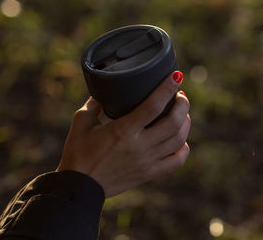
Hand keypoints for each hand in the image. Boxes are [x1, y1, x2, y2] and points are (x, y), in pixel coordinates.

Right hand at [56, 71, 190, 196]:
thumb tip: (105, 91)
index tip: (177, 76)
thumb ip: (94, 103)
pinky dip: (183, 149)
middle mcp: (139, 146)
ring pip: (179, 140)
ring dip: (185, 123)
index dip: (167, 88)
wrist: (79, 187)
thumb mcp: (81, 121)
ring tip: (182, 113)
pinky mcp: (148, 174)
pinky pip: (176, 162)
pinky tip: (181, 140)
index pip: (153, 106)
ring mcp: (146, 162)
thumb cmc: (77, 152)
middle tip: (180, 95)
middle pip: (173, 122)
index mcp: (122, 130)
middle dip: (183, 105)